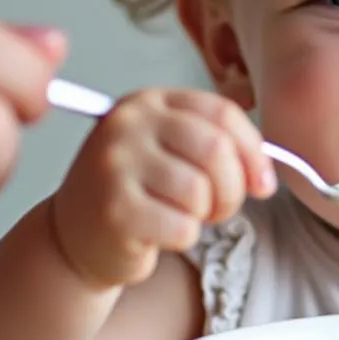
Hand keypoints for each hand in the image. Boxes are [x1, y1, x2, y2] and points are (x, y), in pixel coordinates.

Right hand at [50, 89, 275, 286]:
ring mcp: (116, 165)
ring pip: (200, 191)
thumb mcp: (171, 151)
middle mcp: (128, 125)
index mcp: (150, 102)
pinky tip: (159, 233)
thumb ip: (217, 147)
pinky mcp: (114, 211)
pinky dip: (183, 237)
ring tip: (184, 217)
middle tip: (220, 208)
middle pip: (215, 148)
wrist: (73, 235)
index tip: (263, 182)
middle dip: (233, 188)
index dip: (253, 150)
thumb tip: (265, 176)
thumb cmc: (136, 192)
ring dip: (205, 214)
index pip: (222, 112)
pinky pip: (182, 227)